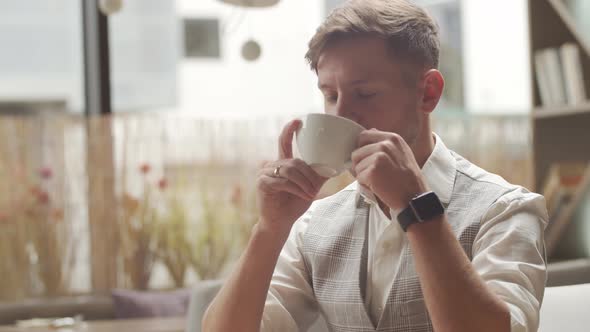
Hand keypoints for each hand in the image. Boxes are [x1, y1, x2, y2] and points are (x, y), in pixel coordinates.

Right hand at [256, 120, 327, 235]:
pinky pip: (284, 182)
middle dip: (308, 175)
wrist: (280, 222)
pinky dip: (297, 189)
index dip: (289, 130)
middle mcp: (271, 165)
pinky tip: (304, 195)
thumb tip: (336, 165)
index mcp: (282, 162)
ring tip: (311, 193)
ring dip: (304, 183)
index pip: (284, 142)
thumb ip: (318, 175)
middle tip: (316, 188)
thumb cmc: (293, 203)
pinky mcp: (262, 183)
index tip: (298, 121)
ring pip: (290, 170)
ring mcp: (264, 173)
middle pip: (294, 162)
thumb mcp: (309, 187)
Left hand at [351, 129, 427, 209]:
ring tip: (379, 180)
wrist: (415, 197)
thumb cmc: (408, 179)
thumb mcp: (402, 153)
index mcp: (392, 138)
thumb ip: (386, 143)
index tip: (370, 160)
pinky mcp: (372, 171)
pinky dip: (365, 184)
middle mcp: (385, 145)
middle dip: (361, 164)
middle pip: (357, 152)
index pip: (364, 136)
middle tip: (376, 174)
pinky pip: (358, 177)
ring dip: (363, 175)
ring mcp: (378, 157)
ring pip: (356, 165)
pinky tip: (378, 186)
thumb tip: (370, 131)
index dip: (363, 149)